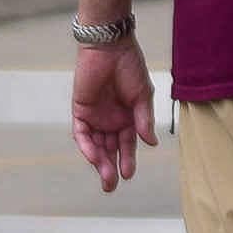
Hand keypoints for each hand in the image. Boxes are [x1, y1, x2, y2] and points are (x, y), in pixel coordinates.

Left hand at [70, 39, 156, 188]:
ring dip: (99, 162)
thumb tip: (151, 144)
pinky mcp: (80, 110)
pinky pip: (81, 133)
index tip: (129, 175)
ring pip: (95, 145)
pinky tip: (94, 158)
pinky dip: (86, 146)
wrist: (110, 46)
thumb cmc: (129, 66)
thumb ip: (144, 119)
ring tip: (106, 178)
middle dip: (111, 168)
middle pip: (109, 149)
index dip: (128, 160)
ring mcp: (95, 116)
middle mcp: (110, 120)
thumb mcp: (142, 95)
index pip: (127, 145)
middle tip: (111, 186)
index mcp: (128, 117)